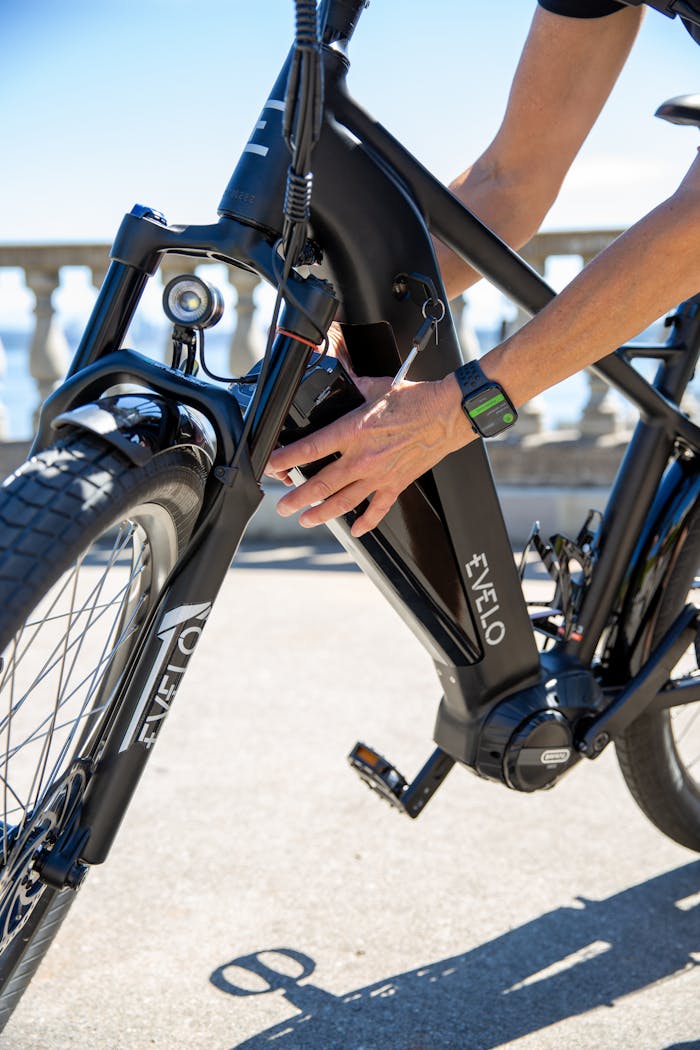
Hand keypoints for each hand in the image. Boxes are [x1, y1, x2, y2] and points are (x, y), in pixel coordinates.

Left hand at [265, 373, 472, 536]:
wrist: (448, 414)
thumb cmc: (416, 399)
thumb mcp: (377, 386)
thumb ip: (353, 388)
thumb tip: (340, 379)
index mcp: (354, 431)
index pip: (311, 448)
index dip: (286, 459)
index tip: (270, 465)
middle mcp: (363, 457)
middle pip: (321, 484)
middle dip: (296, 498)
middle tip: (282, 506)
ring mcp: (379, 475)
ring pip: (343, 502)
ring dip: (321, 513)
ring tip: (305, 519)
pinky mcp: (397, 484)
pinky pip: (378, 510)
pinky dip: (366, 522)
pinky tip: (355, 530)